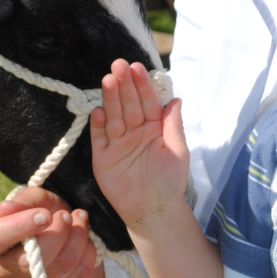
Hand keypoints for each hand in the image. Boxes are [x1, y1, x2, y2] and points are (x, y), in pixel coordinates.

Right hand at [0, 186, 97, 277]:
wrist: (54, 233)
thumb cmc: (38, 211)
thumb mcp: (32, 198)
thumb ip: (23, 201)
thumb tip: (8, 209)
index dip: (20, 227)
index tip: (45, 215)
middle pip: (29, 262)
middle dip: (58, 233)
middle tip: (68, 215)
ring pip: (58, 270)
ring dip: (78, 240)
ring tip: (80, 222)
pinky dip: (86, 259)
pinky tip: (85, 243)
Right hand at [90, 59, 188, 229]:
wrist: (154, 212)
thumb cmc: (170, 182)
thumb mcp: (178, 152)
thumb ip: (173, 125)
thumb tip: (175, 99)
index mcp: (154, 127)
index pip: (147, 101)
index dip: (142, 85)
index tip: (137, 68)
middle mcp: (134, 131)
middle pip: (128, 104)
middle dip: (124, 85)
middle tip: (118, 65)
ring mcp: (117, 143)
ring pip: (113, 116)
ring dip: (110, 99)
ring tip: (108, 80)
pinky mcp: (102, 157)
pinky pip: (99, 138)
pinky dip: (98, 125)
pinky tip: (98, 110)